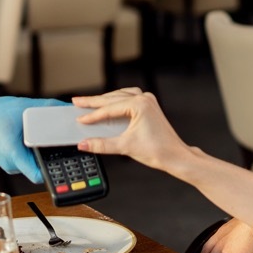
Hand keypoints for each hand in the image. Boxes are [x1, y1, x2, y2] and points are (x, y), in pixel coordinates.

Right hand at [0, 95, 68, 181]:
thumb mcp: (25, 107)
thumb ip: (49, 108)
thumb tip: (67, 108)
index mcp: (14, 154)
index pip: (39, 174)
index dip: (54, 169)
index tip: (66, 159)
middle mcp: (12, 165)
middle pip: (39, 168)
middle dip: (52, 157)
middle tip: (63, 144)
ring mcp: (10, 165)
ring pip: (33, 164)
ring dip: (42, 154)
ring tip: (49, 140)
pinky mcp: (10, 162)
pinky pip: (26, 161)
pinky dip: (33, 152)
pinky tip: (37, 140)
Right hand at [71, 89, 189, 171]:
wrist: (175, 156)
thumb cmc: (158, 150)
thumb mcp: (125, 147)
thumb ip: (101, 144)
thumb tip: (84, 143)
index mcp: (139, 105)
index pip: (109, 109)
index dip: (92, 115)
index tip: (79, 119)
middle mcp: (144, 99)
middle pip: (113, 99)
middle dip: (94, 101)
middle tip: (77, 102)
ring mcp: (148, 101)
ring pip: (120, 96)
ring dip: (105, 100)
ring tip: (90, 102)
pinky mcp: (149, 106)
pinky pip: (128, 98)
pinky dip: (116, 101)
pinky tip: (108, 105)